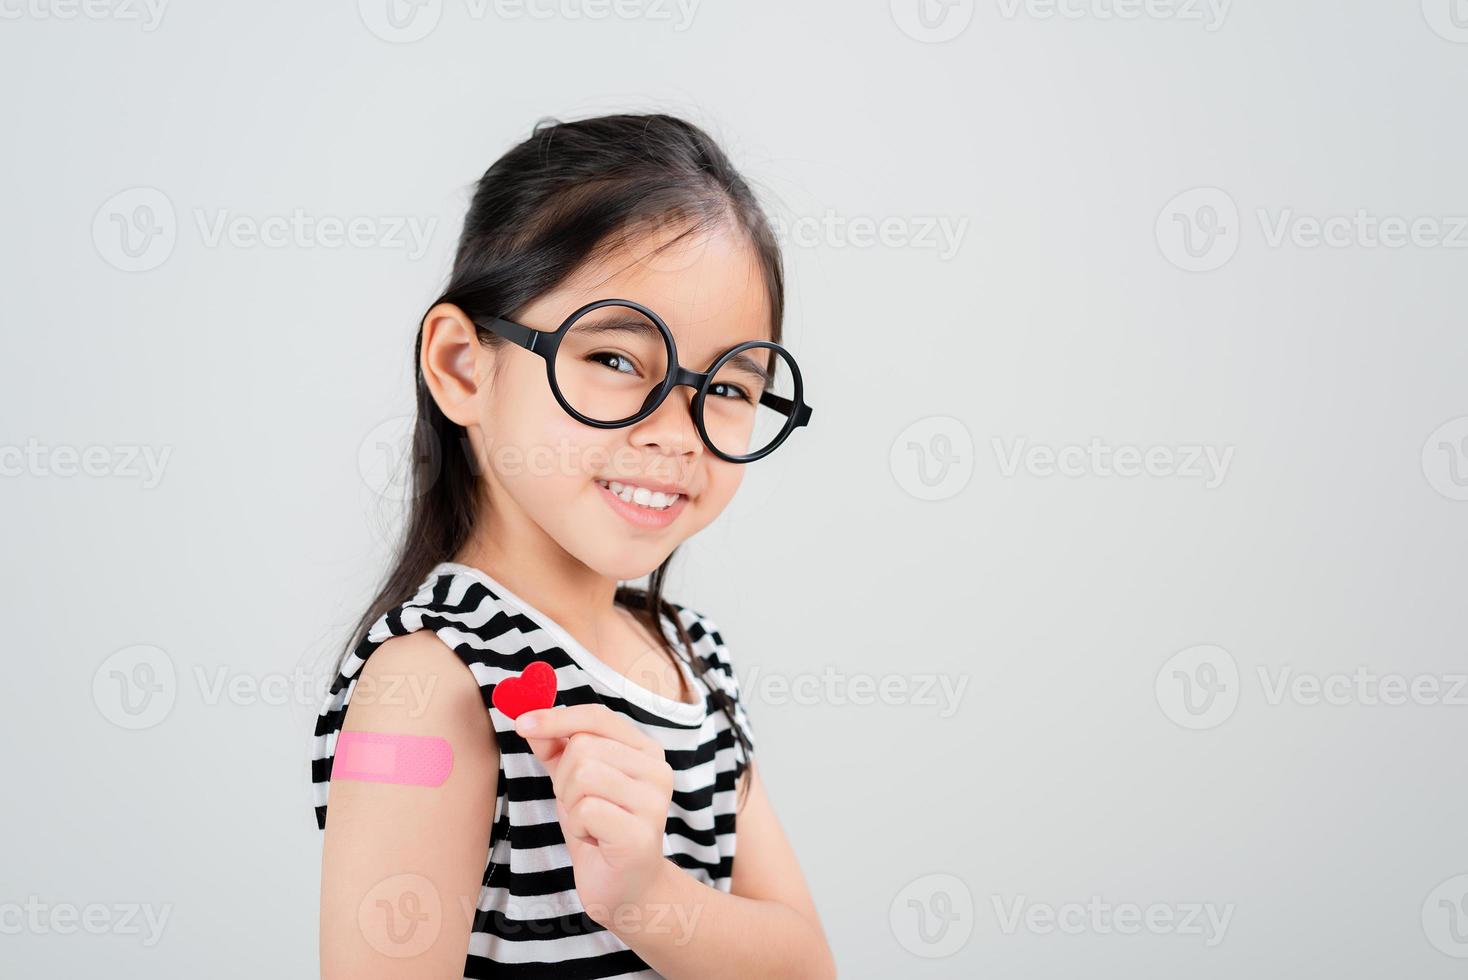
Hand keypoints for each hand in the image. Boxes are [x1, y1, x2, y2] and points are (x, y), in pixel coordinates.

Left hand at [515, 703, 674, 921]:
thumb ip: (556, 748)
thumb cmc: (600, 830)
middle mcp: (657, 770)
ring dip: (571, 804)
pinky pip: (587, 810)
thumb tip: (530, 720)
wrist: (623, 887)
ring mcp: (653, 802)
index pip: (597, 716)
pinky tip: (595, 841)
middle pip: (583, 747)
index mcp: (645, 750)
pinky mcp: (640, 833)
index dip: (556, 717)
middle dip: (564, 779)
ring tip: (589, 823)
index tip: (521, 724)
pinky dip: (579, 827)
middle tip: (580, 806)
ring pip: (583, 774)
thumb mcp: (573, 782)